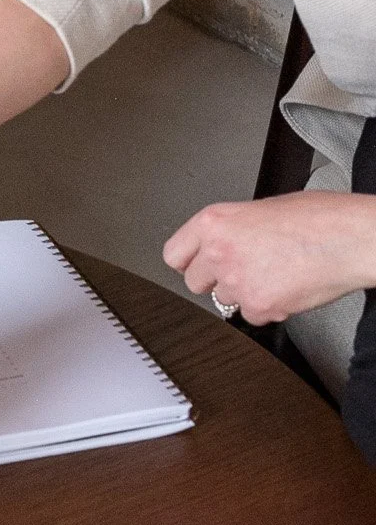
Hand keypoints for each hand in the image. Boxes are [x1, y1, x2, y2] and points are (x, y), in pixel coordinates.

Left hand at [163, 191, 375, 324]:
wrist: (349, 239)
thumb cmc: (316, 219)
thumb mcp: (258, 209)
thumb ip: (231, 229)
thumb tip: (224, 242)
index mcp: (214, 222)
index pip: (174, 254)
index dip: (189, 261)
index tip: (195, 265)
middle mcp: (218, 252)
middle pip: (194, 282)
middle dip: (215, 280)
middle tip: (242, 270)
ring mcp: (237, 281)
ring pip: (224, 299)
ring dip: (243, 293)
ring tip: (272, 275)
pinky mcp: (259, 306)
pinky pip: (251, 315)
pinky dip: (266, 308)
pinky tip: (284, 289)